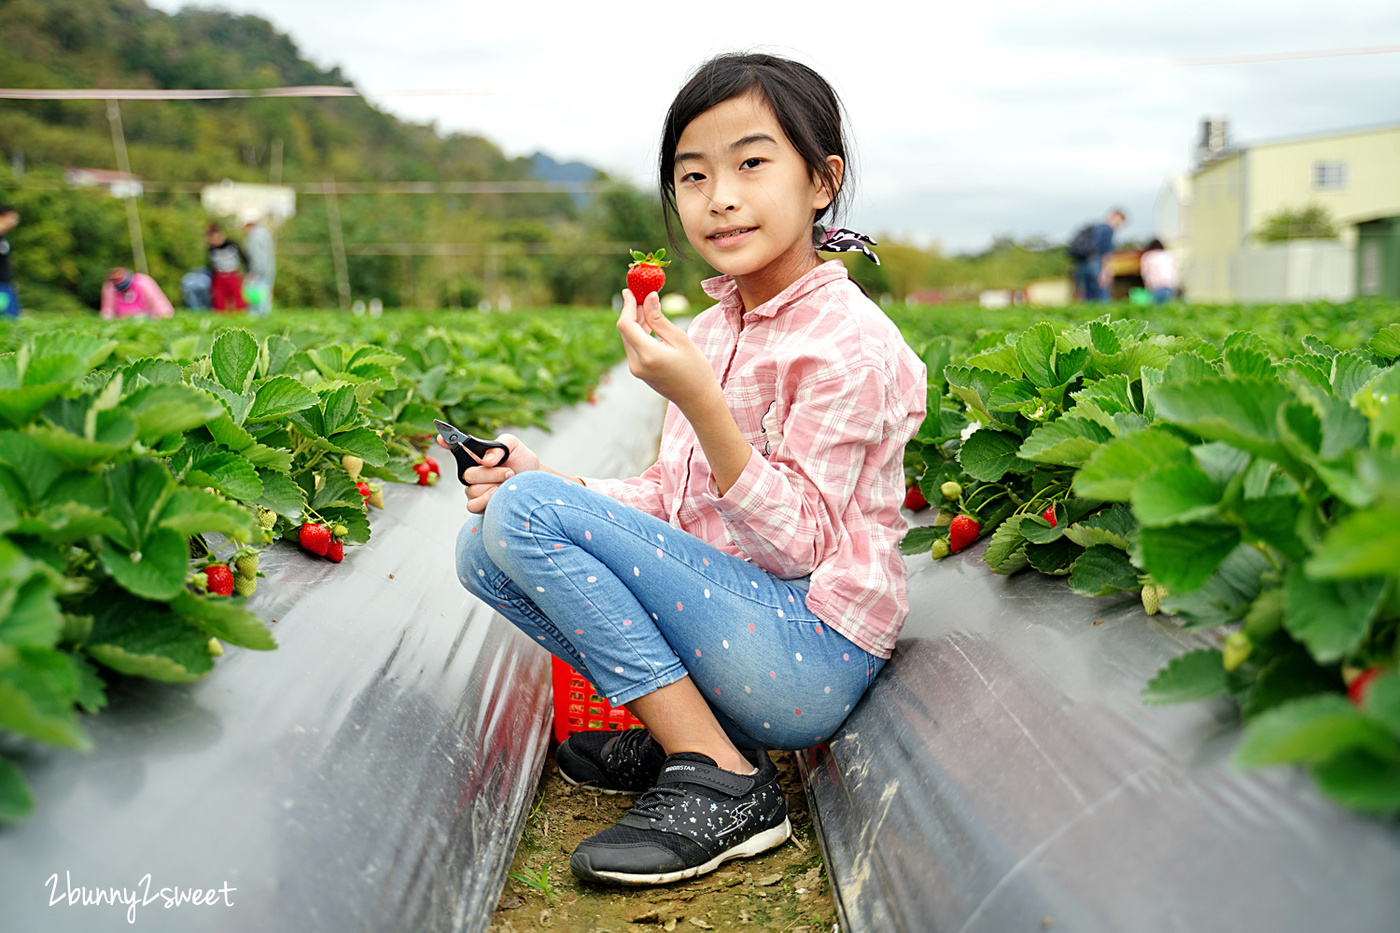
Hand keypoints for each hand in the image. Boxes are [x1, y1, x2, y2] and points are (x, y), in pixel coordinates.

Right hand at [435, 432, 540, 513]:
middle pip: (469, 474)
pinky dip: (486, 500)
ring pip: (472, 489)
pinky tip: (498, 494)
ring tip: (509, 483)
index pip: (456, 448)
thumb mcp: (513, 446)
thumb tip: (486, 460)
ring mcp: (474, 490)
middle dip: (491, 473)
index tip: (441, 437)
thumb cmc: (522, 462)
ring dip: (494, 486)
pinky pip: (472, 505)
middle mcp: (473, 472)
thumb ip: (498, 446)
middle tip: (509, 472)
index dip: (446, 442)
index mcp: (477, 455)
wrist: (536, 483)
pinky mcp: (479, 505)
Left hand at [616, 289, 718, 410]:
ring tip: (648, 305)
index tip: (630, 290)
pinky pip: (634, 347)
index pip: (626, 324)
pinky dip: (639, 333)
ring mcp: (636, 369)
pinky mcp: (639, 371)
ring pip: (628, 338)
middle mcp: (636, 363)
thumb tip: (648, 297)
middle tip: (641, 293)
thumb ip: (659, 319)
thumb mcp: (679, 339)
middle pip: (625, 330)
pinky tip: (649, 323)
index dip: (626, 305)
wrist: (698, 399)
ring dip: (635, 321)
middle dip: (631, 310)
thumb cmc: (695, 369)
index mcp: (647, 355)